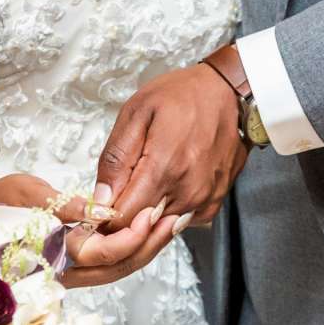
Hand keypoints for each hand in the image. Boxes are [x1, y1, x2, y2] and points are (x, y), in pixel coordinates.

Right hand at [0, 174, 184, 288]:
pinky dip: (130, 246)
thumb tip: (105, 212)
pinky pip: (107, 262)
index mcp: (49, 254)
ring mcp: (67, 271)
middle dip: (148, 245)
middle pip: (117, 268)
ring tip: (167, 223)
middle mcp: (61, 271)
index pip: (101, 256)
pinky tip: (146, 229)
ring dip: (144, 247)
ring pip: (115, 269)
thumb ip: (66, 205)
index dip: (129, 237)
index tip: (148, 214)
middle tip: (172, 219)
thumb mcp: (26, 193)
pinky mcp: (71, 263)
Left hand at [95, 57, 248, 227]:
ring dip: (143, 220)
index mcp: (163, 168)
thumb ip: (116, 158)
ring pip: (160, 231)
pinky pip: (180, 223)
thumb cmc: (182, 95)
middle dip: (120, 224)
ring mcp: (203, 199)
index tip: (95, 209)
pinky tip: (161, 191)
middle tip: (111, 201)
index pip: (123, 220)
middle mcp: (186, 192)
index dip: (103, 220)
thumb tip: (101, 198)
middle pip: (141, 232)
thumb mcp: (137, 112)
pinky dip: (165, 214)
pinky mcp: (214, 202)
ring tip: (136, 192)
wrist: (228, 91)